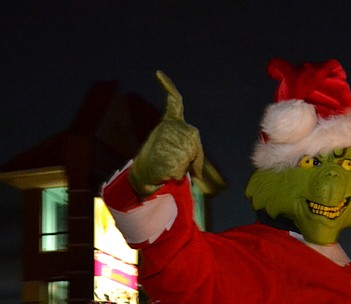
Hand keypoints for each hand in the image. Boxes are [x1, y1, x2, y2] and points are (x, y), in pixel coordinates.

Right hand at [129, 70, 203, 195]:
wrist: (144, 176)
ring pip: (189, 155)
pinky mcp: (164, 156)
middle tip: (175, 161)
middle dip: (192, 156)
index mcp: (170, 123)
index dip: (167, 86)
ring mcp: (164, 140)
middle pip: (193, 142)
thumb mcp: (181, 152)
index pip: (174, 101)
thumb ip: (193, 148)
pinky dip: (177, 173)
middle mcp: (167, 127)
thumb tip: (198, 160)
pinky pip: (181, 168)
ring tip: (169, 165)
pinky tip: (166, 171)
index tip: (157, 73)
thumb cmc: (164, 163)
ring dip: (184, 165)